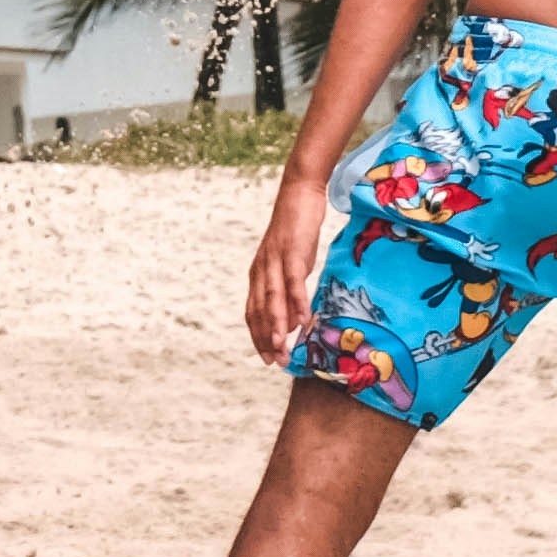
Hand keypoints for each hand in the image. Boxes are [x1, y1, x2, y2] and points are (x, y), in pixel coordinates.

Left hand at [247, 179, 333, 364]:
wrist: (299, 194)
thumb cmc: (297, 232)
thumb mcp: (292, 265)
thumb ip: (290, 292)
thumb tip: (294, 322)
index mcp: (259, 274)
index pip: (253, 312)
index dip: (258, 336)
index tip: (268, 358)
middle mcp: (262, 269)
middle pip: (259, 310)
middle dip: (266, 338)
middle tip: (276, 361)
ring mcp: (275, 260)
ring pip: (272, 298)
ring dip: (276, 324)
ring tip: (282, 346)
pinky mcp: (291, 250)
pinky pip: (293, 279)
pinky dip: (297, 301)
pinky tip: (303, 319)